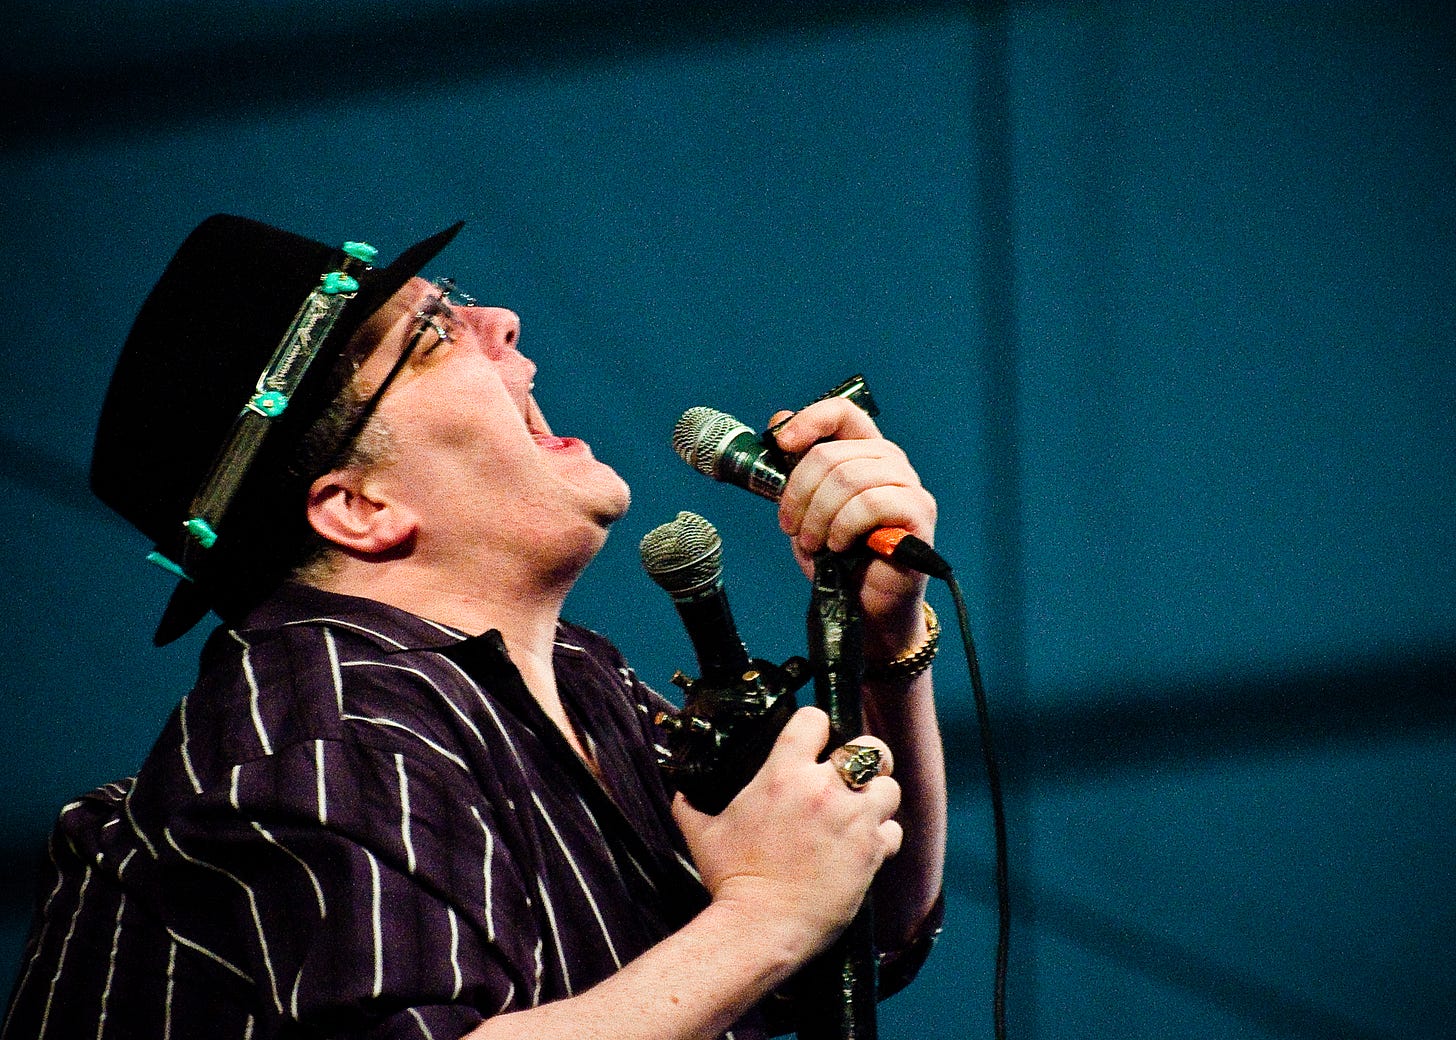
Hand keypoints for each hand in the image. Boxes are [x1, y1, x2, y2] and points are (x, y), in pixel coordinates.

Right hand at [672, 707, 901, 964]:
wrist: (760, 926)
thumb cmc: (731, 879)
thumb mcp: (701, 834)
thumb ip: (690, 805)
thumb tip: (680, 792)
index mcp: (782, 774)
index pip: (813, 719)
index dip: (815, 726)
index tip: (814, 741)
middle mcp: (824, 789)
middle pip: (868, 746)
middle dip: (864, 756)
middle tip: (852, 773)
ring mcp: (853, 819)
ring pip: (888, 786)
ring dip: (877, 796)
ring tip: (861, 810)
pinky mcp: (872, 851)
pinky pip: (893, 829)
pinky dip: (883, 834)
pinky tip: (865, 844)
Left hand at [768, 398, 937, 659]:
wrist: (862, 606)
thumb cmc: (838, 557)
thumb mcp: (806, 509)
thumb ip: (797, 469)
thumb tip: (779, 419)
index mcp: (864, 453)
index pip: (843, 413)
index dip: (810, 420)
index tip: (782, 444)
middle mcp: (891, 463)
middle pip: (833, 454)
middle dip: (800, 493)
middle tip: (791, 527)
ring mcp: (909, 487)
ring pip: (849, 478)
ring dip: (819, 515)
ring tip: (814, 542)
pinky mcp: (918, 514)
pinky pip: (871, 503)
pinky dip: (844, 526)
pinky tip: (839, 546)